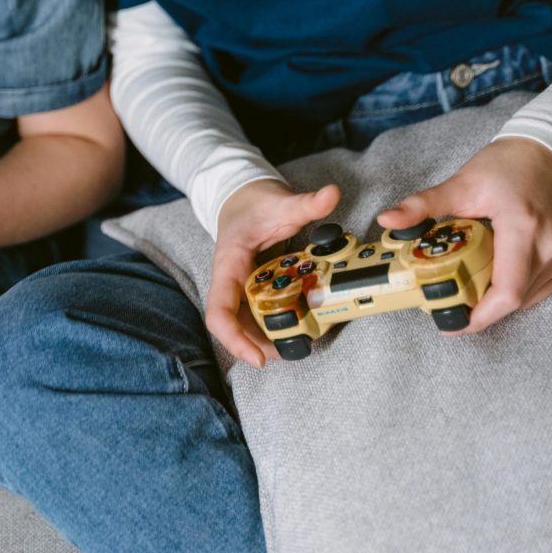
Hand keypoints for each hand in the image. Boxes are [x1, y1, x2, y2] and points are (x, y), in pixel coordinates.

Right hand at [206, 179, 340, 366]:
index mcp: (227, 267)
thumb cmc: (253, 204)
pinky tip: (297, 327)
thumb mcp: (279, 203)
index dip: (234, 339)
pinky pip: (258, 314)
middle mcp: (229, 284)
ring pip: (246, 324)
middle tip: (290, 353)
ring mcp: (240, 289)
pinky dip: (275, 324)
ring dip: (267, 340)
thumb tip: (332, 194)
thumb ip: (305, 203)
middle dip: (257, 346)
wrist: (242, 198)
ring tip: (296, 346)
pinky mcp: (252, 290)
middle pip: (234, 327)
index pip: (219, 312)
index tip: (259, 358)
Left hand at [377, 137, 551, 332]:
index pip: (507, 291)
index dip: (480, 315)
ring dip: (497, 299)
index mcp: (523, 227)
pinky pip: (541, 288)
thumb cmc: (509, 165)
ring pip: (528, 298)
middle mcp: (551, 244)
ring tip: (470, 283)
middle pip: (514, 299)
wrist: (551, 150)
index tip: (453, 322)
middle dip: (480, 307)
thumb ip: (422, 205)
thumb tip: (387, 220)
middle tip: (451, 301)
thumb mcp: (462, 183)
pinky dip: (516, 289)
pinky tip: (495, 275)